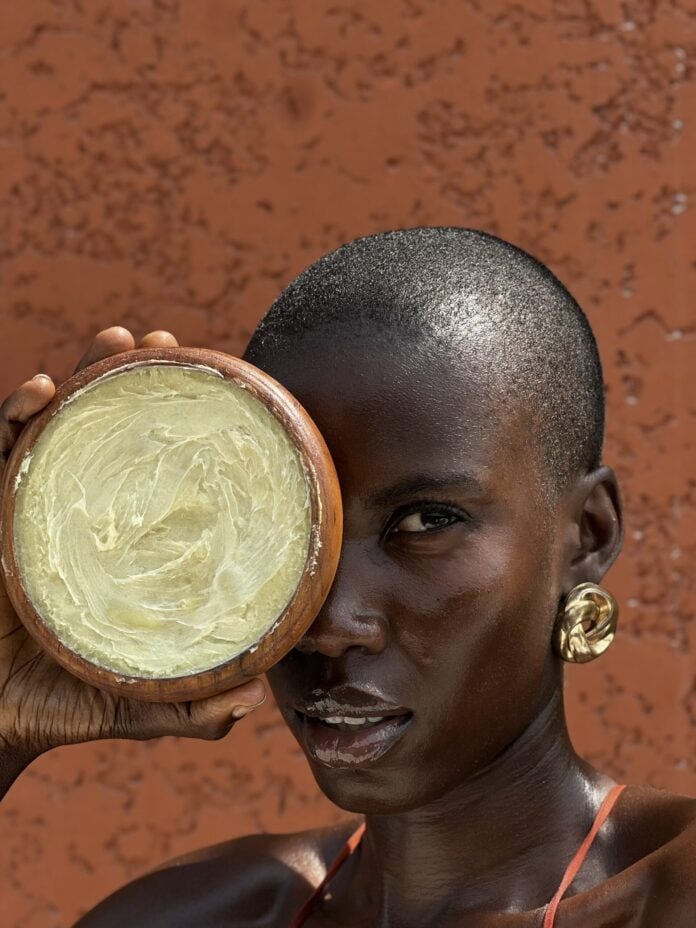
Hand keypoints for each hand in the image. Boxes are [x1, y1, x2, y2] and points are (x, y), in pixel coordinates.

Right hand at [0, 327, 265, 788]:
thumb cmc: (61, 704)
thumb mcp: (133, 705)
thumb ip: (186, 708)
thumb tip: (249, 701)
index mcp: (126, 551)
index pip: (156, 476)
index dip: (182, 431)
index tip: (217, 387)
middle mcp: (85, 520)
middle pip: (111, 435)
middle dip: (134, 380)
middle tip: (164, 343)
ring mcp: (37, 512)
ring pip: (61, 429)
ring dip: (83, 377)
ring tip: (113, 343)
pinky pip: (2, 455)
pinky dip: (15, 419)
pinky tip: (36, 393)